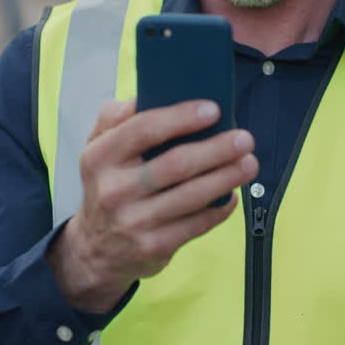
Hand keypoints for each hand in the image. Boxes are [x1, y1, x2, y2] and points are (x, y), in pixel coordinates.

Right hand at [47, 98, 256, 313]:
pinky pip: (196, 224)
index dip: (182, 117)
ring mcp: (133, 222)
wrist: (95, 251)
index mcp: (99, 156)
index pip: (144, 129)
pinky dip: (219, 209)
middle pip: (176, 164)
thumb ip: (115, 117)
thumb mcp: (96, 148)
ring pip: (191, 196)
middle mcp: (113, 190)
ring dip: (227, 177)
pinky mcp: (153, 247)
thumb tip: (148, 93)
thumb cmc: (107, 186)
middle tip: (244, 138)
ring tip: (249, 163)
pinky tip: (232, 196)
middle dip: (217, 149)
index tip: (214, 109)